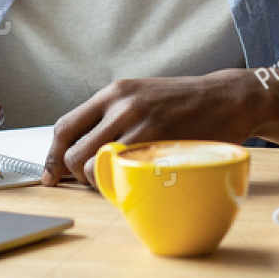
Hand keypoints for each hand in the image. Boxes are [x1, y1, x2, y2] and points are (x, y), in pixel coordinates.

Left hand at [41, 70, 265, 185]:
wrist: (227, 98)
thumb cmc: (183, 102)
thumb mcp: (140, 95)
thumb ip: (111, 116)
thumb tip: (80, 147)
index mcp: (114, 93)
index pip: (65, 127)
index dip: (52, 157)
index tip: (50, 176)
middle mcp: (122, 106)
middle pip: (75, 153)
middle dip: (77, 175)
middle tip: (92, 181)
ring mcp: (141, 126)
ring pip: (98, 168)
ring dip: (101, 183)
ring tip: (118, 181)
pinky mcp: (161, 145)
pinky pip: (127, 174)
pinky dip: (125, 184)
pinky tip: (137, 182)